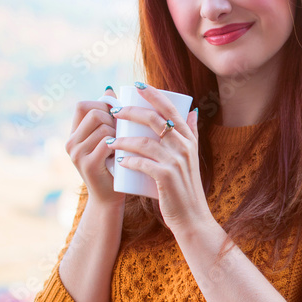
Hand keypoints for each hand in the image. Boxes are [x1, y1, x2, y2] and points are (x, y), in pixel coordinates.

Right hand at [65, 86, 125, 207]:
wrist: (109, 198)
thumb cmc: (113, 165)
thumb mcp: (108, 139)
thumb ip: (106, 117)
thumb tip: (110, 89)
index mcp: (73, 134)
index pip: (82, 105)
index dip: (101, 105)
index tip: (116, 117)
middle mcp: (70, 143)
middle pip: (94, 113)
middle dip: (113, 119)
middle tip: (123, 132)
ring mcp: (77, 154)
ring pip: (103, 127)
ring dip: (119, 132)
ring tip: (124, 144)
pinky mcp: (88, 164)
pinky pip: (107, 142)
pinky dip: (119, 143)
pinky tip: (124, 151)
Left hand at [107, 82, 211, 234]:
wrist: (191, 216)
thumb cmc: (186, 185)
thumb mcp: (193, 156)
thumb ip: (191, 133)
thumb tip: (192, 110)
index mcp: (188, 138)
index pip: (170, 108)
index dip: (154, 94)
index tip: (137, 85)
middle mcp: (184, 146)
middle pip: (155, 119)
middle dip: (132, 112)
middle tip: (115, 111)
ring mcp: (176, 162)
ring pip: (144, 142)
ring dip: (123, 139)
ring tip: (109, 140)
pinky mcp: (166, 178)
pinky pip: (143, 163)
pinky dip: (129, 160)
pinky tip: (118, 160)